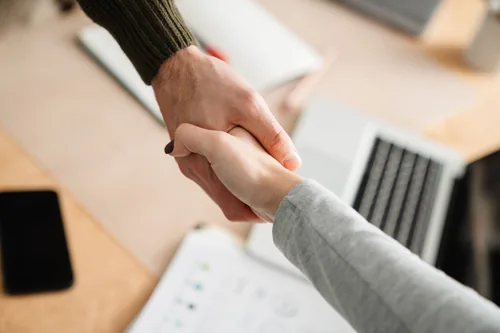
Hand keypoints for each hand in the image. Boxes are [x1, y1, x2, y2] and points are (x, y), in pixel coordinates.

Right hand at [153, 46, 299, 220]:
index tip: (276, 205)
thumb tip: (293, 162)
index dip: (257, 207)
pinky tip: (244, 168)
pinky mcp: (185, 152)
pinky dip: (227, 174)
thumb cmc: (210, 81)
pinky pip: (210, 172)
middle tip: (274, 196)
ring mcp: (186, 159)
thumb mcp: (249, 104)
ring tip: (263, 183)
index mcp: (203, 160)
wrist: (176, 66)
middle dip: (250, 199)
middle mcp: (190, 165)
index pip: (232, 203)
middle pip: (225, 198)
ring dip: (239, 187)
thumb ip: (271, 135)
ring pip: (218, 187)